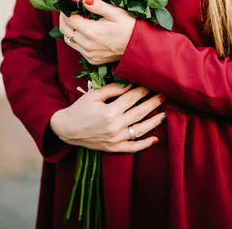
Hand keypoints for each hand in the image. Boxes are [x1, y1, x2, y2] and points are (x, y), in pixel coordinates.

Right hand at [50, 82, 165, 152]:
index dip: (143, 90)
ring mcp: (115, 139)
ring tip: (164, 114)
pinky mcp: (114, 148)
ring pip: (140, 130)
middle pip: (139, 112)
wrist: (66, 129)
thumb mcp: (94, 95)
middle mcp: (115, 126)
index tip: (151, 83)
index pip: (131, 98)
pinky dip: (145, 144)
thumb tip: (129, 84)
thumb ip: (112, 89)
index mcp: (109, 112)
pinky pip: (133, 147)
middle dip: (152, 102)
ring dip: (154, 122)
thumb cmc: (80, 109)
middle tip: (164, 95)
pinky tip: (156, 138)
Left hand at [59, 0, 135, 64]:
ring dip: (68, 29)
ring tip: (74, 19)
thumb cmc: (129, 27)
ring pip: (68, 40)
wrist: (138, 47)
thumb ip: (98, 6)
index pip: (69, 19)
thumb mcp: (115, 13)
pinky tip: (83, 31)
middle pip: (65, 30)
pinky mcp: (91, 59)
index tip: (67, 1)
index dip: (66, 9)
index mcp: (91, 31)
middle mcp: (87, 45)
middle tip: (67, 9)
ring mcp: (89, 54)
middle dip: (64, 18)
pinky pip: (77, 48)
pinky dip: (75, 38)